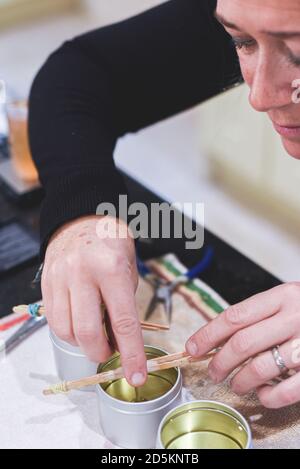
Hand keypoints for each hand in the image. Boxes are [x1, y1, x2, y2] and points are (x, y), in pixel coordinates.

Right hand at [42, 215, 146, 386]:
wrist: (81, 219)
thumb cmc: (111, 243)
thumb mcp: (129, 269)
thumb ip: (124, 304)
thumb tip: (122, 342)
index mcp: (112, 269)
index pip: (123, 322)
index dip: (132, 354)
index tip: (136, 376)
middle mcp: (83, 274)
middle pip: (88, 332)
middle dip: (101, 353)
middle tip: (111, 352)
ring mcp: (61, 278)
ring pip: (67, 330)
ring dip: (83, 344)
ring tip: (96, 335)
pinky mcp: (46, 283)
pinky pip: (54, 320)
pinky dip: (69, 331)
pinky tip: (80, 324)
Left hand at [186, 283, 299, 408]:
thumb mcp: (287, 300)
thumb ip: (259, 314)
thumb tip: (218, 338)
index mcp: (282, 296)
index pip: (234, 316)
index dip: (208, 334)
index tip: (193, 347)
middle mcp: (295, 316)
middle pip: (242, 342)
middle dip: (220, 361)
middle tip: (212, 371)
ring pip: (261, 367)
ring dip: (241, 380)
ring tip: (237, 383)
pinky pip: (287, 389)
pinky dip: (269, 396)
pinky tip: (263, 395)